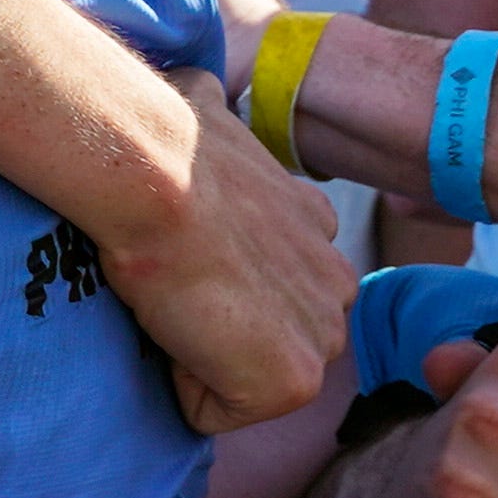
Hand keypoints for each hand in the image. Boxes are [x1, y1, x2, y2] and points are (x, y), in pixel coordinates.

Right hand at [97, 68, 353, 435]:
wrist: (160, 177)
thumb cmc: (171, 143)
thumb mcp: (211, 115)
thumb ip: (217, 114)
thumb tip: (194, 86)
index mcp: (319, 230)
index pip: (267, 289)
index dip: (210, 279)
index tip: (185, 247)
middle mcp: (337, 285)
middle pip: (259, 341)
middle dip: (213, 325)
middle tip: (178, 279)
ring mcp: (321, 337)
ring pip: (239, 379)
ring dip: (197, 353)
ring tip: (177, 298)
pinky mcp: (291, 383)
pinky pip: (213, 411)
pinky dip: (179, 383)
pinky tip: (175, 328)